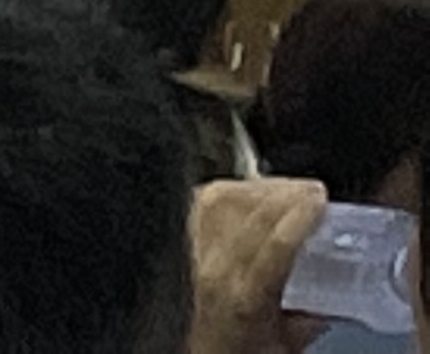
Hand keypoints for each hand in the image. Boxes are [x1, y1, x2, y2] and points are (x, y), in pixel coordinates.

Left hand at [188, 177, 328, 353]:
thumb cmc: (242, 353)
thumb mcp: (291, 342)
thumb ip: (317, 312)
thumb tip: (343, 284)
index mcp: (247, 297)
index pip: (274, 243)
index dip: (298, 214)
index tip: (320, 197)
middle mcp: (215, 270)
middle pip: (247, 212)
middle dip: (284, 193)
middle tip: (312, 191)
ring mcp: (193, 254)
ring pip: (221, 200)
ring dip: (258, 187)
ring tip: (287, 189)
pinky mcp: (181, 243)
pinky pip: (200, 203)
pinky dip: (228, 191)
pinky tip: (249, 191)